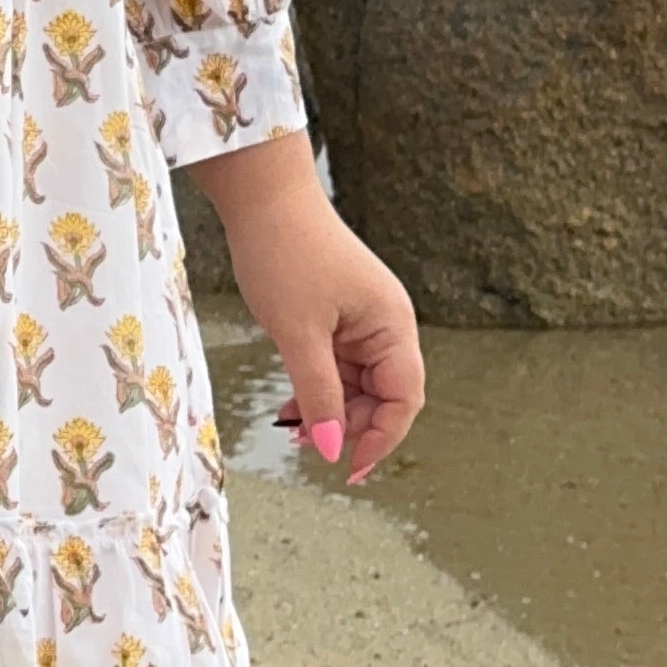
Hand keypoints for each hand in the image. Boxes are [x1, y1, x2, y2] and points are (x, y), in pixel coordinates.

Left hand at [189, 127, 424, 483]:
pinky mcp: (336, 314)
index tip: (348, 470)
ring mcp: (361, 320)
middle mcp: (386, 325)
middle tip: (305, 444)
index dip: (381, 439)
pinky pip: (336, 364)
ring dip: (328, 409)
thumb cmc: (284, 255)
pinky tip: (291, 406)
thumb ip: (317, 393)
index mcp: (392, 327)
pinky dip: (316, 386)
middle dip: (348, 425)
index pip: (404, 399)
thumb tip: (329, 449)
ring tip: (291, 428)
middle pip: (382, 396)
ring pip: (356, 383)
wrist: (261, 196)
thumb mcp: (297, 334)